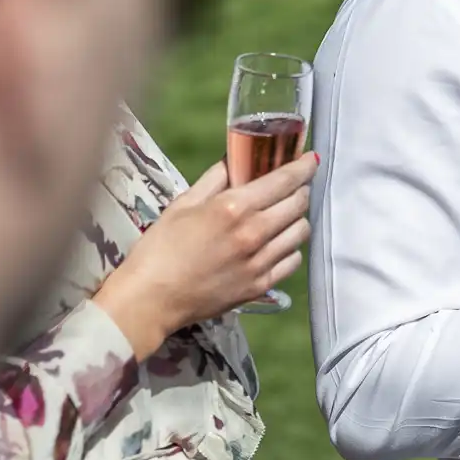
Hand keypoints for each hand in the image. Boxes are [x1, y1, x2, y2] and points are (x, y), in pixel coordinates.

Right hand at [93, 153, 318, 359]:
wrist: (149, 299)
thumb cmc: (159, 248)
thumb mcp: (182, 204)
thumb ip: (215, 180)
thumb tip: (235, 160)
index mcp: (234, 208)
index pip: (284, 180)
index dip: (302, 166)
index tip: (310, 159)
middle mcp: (255, 233)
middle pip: (299, 204)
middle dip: (301, 190)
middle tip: (293, 186)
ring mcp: (261, 262)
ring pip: (300, 232)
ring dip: (297, 218)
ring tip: (285, 215)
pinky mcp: (260, 286)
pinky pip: (293, 261)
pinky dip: (291, 248)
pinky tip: (278, 244)